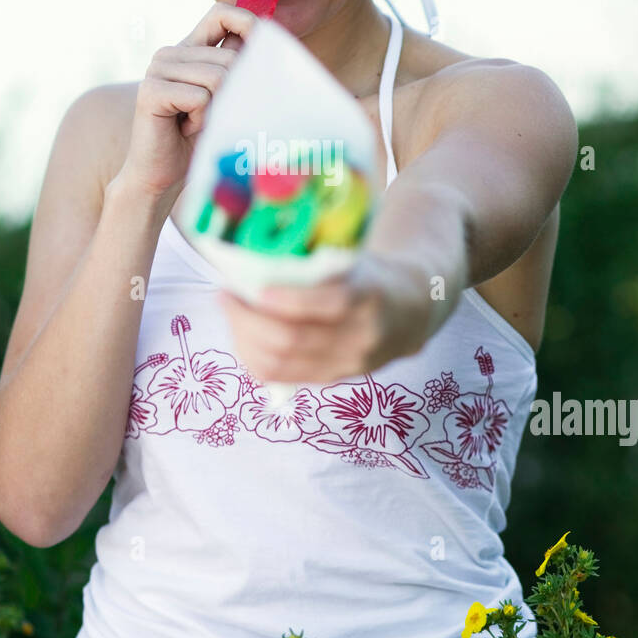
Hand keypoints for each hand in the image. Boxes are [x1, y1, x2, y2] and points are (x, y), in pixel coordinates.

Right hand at [109, 2, 256, 208]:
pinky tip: (184, 129)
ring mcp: (157, 69)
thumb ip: (237, 66)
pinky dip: (201, 119)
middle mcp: (170, 53)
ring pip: (217, 78)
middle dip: (233, 92)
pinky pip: (200, 98)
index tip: (263, 44)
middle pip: (228, 57)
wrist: (161, 174)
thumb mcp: (225, 97)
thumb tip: (266, 37)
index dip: (246, 21)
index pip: (220, 13)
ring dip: (216, 110)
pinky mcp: (151, 91)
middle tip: (213, 116)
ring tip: (196, 122)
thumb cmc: (197, 138)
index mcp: (189, 48)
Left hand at [217, 251, 439, 386]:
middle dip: (249, 320)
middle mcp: (360, 337)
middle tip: (226, 295)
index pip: (329, 306)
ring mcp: (346, 364)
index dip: (286, 300)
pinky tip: (244, 337)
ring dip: (245, 339)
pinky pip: (282, 377)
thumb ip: (316, 265)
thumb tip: (254, 260)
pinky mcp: (333, 378)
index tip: (254, 287)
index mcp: (370, 298)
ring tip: (232, 314)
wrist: (411, 311)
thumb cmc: (372, 275)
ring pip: (281, 364)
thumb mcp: (355, 259)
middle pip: (292, 340)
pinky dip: (255, 357)